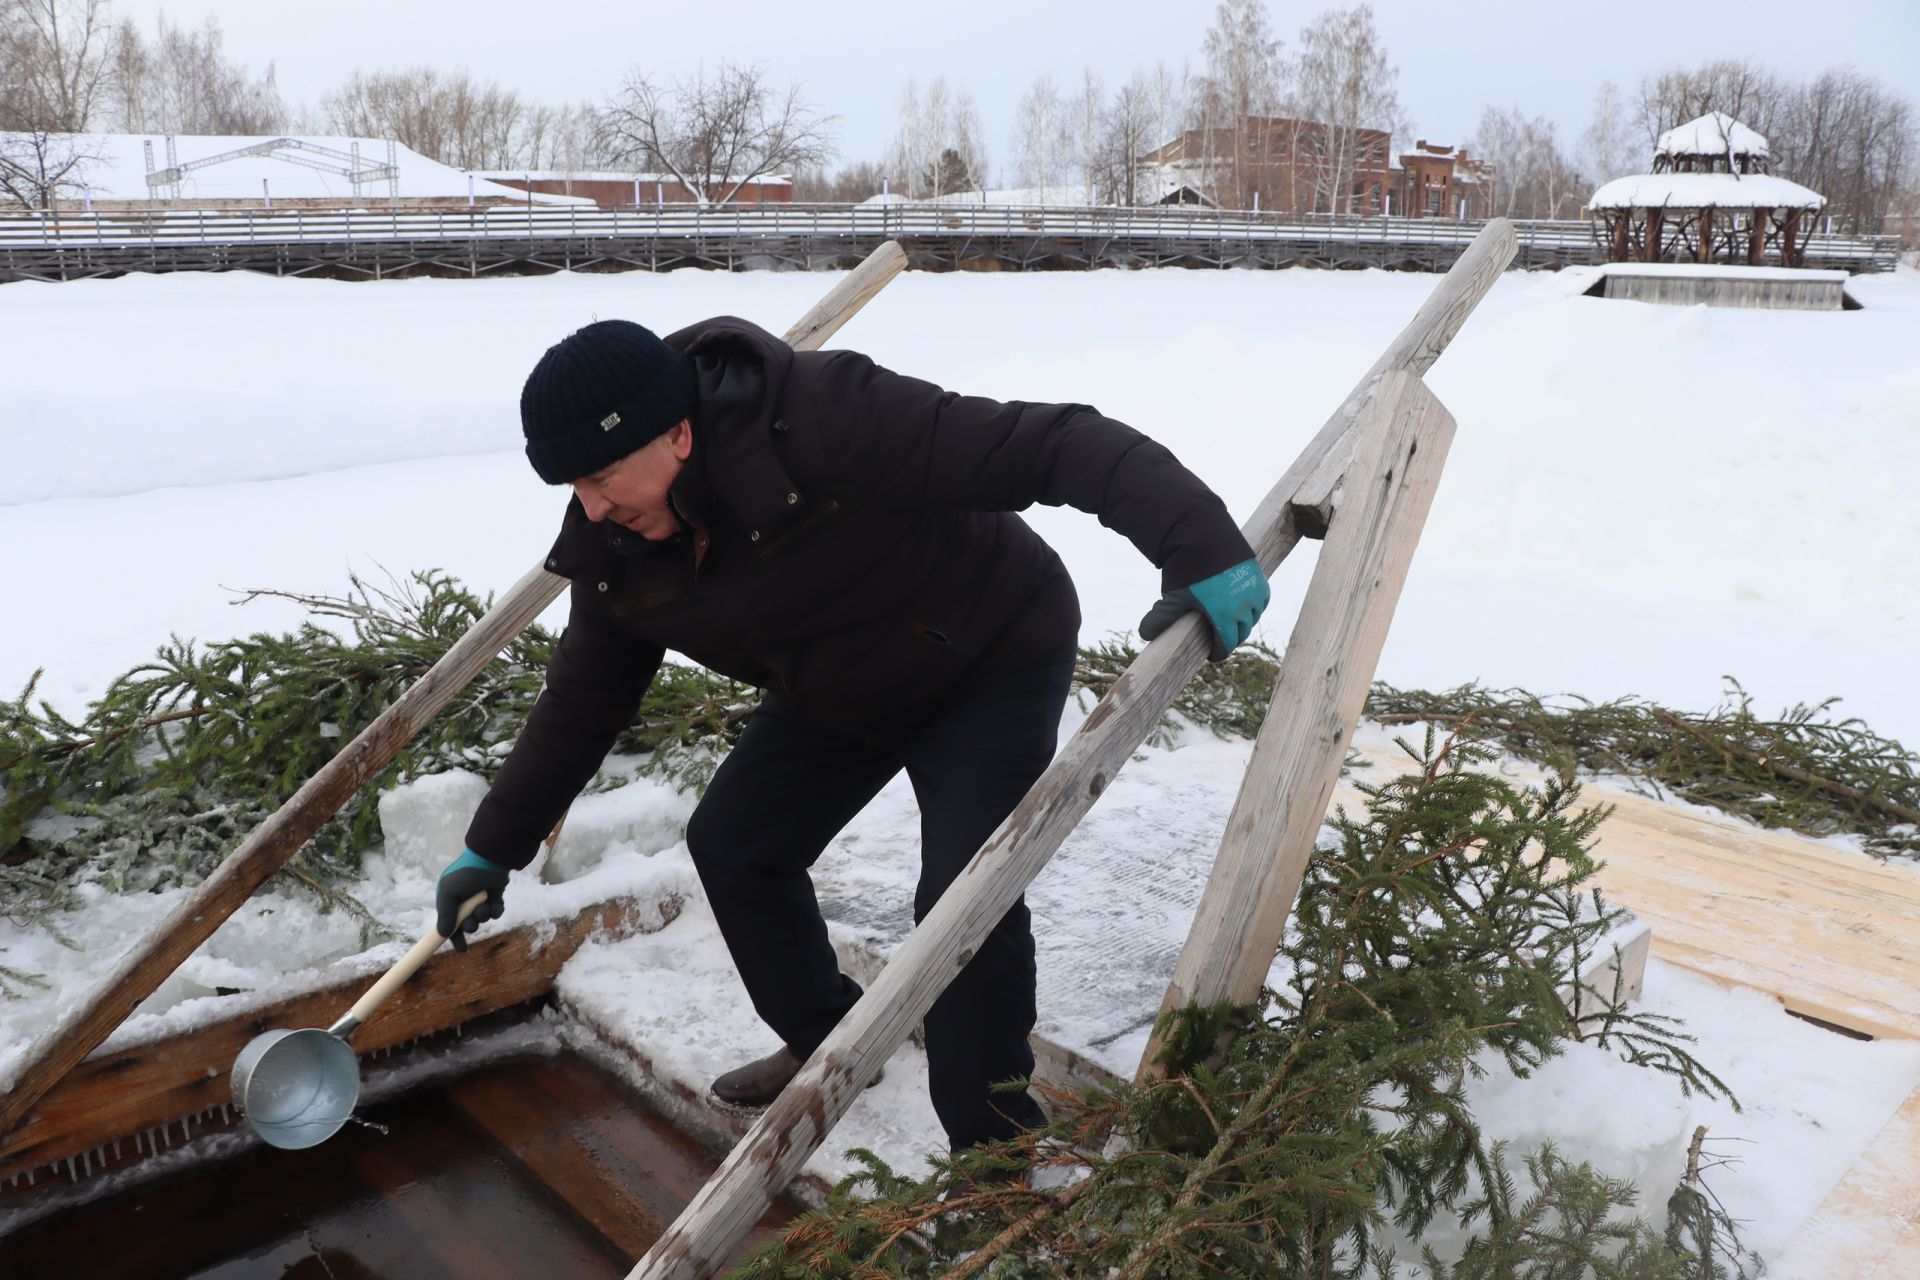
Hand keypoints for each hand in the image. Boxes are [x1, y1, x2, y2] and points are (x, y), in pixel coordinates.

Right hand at [436, 849, 508, 951]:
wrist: (490, 859)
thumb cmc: (466, 875)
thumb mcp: (449, 894)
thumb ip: (445, 915)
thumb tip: (443, 935)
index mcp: (450, 900)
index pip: (449, 923)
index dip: (454, 937)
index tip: (462, 949)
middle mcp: (464, 901)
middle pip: (467, 925)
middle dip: (470, 926)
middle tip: (472, 921)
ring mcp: (480, 899)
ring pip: (482, 919)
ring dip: (483, 916)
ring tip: (484, 906)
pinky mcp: (494, 897)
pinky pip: (495, 912)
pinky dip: (495, 910)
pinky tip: (494, 903)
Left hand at [1139, 557, 1268, 661]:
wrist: (1204, 533)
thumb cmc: (1188, 568)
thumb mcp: (1173, 596)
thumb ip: (1160, 618)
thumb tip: (1145, 635)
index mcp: (1225, 616)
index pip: (1228, 645)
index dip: (1218, 652)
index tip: (1211, 654)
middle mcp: (1245, 606)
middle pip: (1242, 632)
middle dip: (1230, 638)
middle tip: (1219, 639)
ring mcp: (1254, 590)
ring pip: (1253, 616)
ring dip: (1243, 623)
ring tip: (1230, 622)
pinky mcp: (1258, 575)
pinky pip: (1261, 599)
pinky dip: (1253, 606)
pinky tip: (1243, 605)